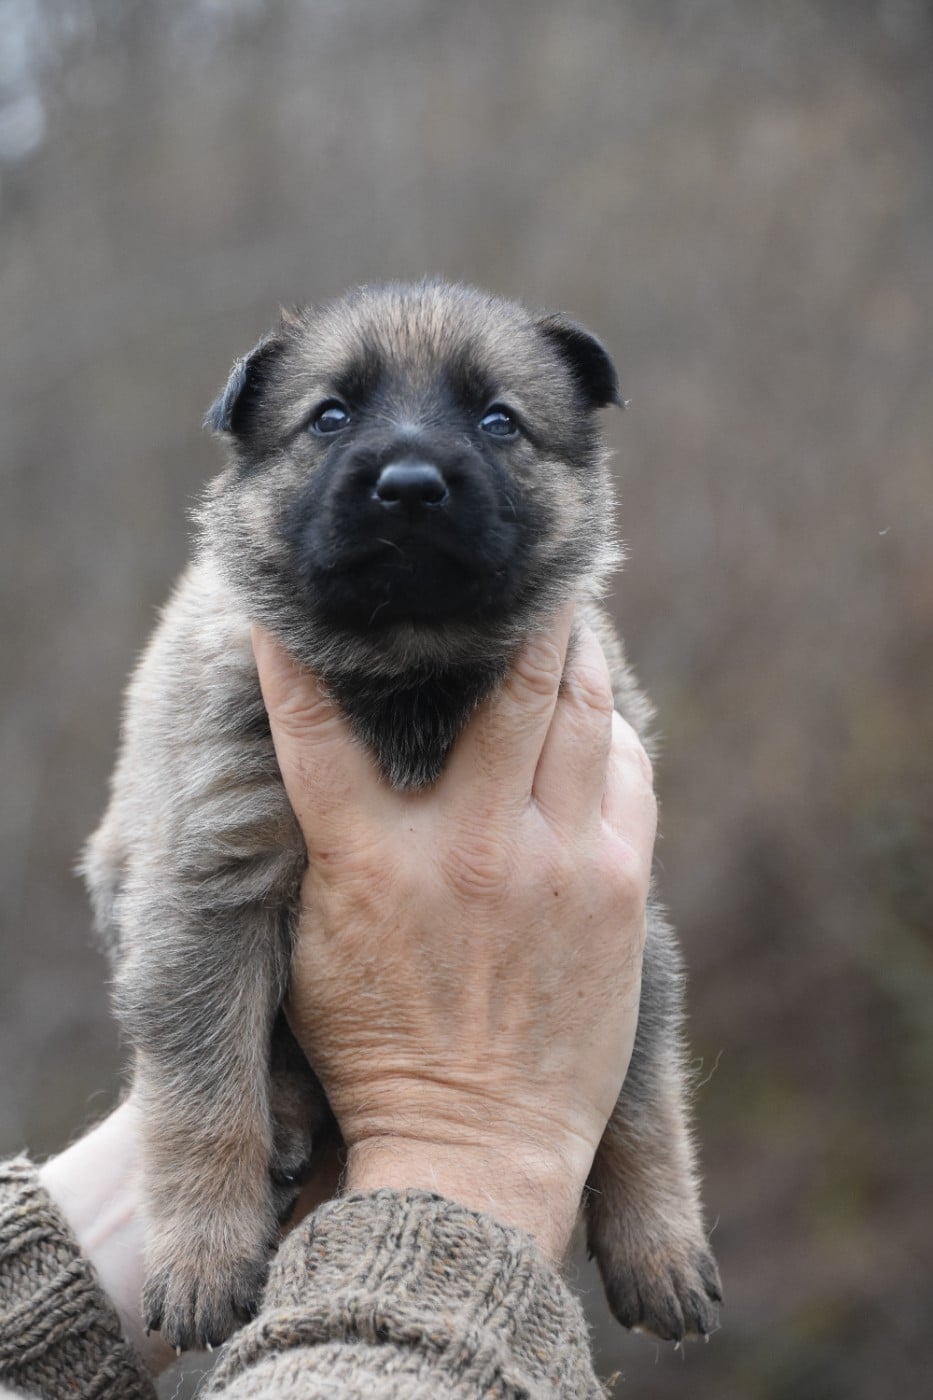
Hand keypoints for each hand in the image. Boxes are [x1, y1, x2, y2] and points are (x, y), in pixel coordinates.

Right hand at [253, 607, 655, 1260]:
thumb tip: (337, 776)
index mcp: (373, 860)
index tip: (294, 610)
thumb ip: (331, 850)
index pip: (318, 727)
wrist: (473, 1150)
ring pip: (579, 712)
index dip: (299, 658)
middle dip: (516, 612)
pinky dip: (615, 735)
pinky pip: (629, 776)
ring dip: (576, 651)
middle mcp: (467, 844)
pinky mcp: (616, 888)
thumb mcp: (317, 951)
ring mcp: (552, 861)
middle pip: (503, 684)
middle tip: (523, 572)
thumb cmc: (381, 1053)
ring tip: (573, 616)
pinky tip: (605, 718)